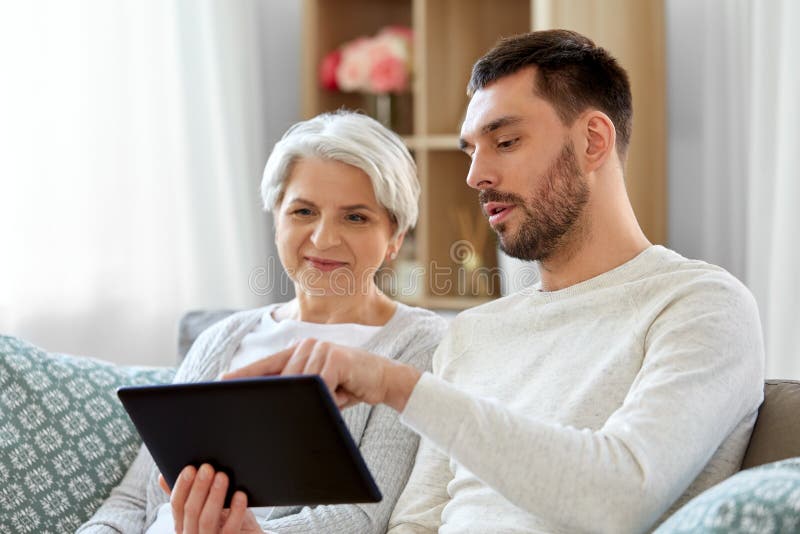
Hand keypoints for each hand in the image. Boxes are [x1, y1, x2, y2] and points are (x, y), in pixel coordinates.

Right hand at [158, 464, 263, 533]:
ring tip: (222, 476)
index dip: (182, 486)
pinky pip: (230, 529)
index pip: (177, 505)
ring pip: (207, 520)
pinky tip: (240, 495)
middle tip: (208, 468)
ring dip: (214, 496)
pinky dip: (235, 511)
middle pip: (191, 511)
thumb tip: (162, 477)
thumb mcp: (207, 505)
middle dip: (199, 487)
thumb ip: (190, 493)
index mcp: (183, 524)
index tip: (189, 468)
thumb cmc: (226, 519)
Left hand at [222, 338, 420, 411]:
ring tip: (326, 402)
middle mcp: (308, 346)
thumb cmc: (349, 386)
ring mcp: (322, 349)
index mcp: (300, 351)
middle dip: (279, 396)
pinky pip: (322, 384)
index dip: (244, 373)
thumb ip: (299, 390)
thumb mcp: (320, 389)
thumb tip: (271, 405)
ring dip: (314, 399)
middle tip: (272, 409)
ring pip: (302, 382)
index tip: (221, 381)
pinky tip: (338, 398)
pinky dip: (329, 397)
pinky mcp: (337, 358)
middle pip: (283, 376)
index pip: (266, 364)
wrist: (385, 379)